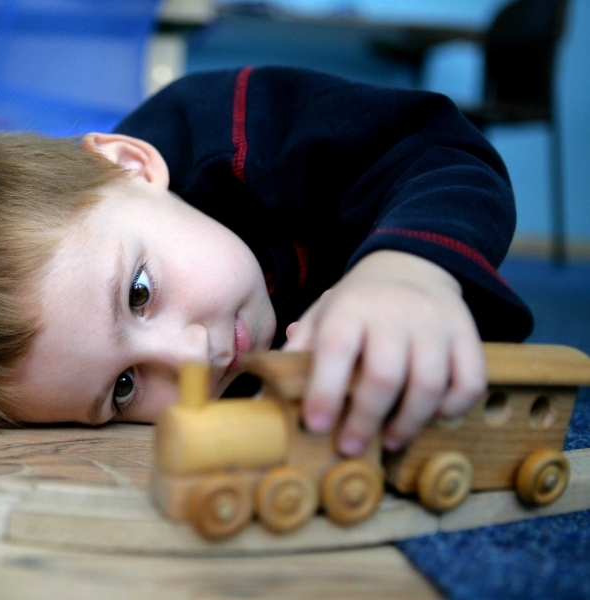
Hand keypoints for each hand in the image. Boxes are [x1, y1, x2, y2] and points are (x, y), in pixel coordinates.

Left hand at [282, 250, 485, 455]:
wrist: (410, 268)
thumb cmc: (356, 307)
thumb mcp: (322, 317)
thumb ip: (298, 353)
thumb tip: (264, 397)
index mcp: (349, 308)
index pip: (334, 349)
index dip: (324, 391)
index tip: (315, 426)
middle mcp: (395, 312)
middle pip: (384, 375)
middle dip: (365, 420)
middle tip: (349, 447)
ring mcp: (436, 323)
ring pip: (430, 383)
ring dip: (409, 422)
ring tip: (389, 440)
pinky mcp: (468, 334)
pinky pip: (469, 381)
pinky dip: (452, 407)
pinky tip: (432, 416)